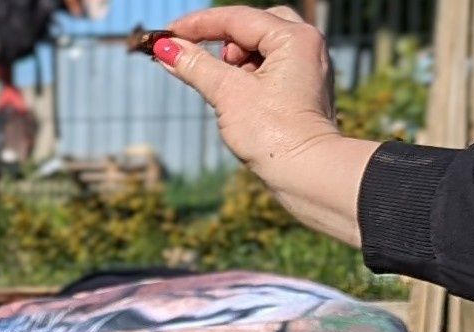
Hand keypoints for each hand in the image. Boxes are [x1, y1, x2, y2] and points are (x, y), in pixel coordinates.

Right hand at [151, 6, 380, 246]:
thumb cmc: (272, 134)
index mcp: (294, 37)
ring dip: (236, 60)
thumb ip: (195, 66)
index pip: (236, 18)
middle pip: (253, 25)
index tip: (165, 36)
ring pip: (262, 45)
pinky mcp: (304, 86)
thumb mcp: (226, 94)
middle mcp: (307, 43)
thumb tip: (165, 50)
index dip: (196, 25)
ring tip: (226, 90)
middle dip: (222, 40)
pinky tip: (239, 97)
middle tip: (200, 61)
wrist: (307, 172)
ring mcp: (308, 65)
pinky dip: (250, 73)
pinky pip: (272, 65)